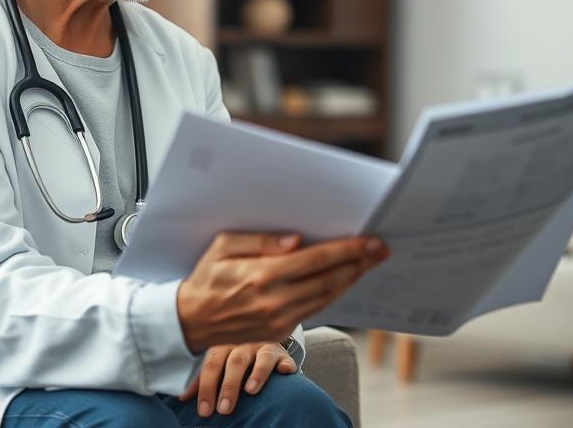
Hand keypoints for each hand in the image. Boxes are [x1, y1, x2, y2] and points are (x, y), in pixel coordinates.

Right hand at [176, 231, 388, 352]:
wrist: (190, 320)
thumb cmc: (207, 276)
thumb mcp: (224, 245)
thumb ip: (260, 241)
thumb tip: (295, 240)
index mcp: (261, 276)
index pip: (315, 260)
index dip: (346, 251)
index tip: (370, 242)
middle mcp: (274, 301)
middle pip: (329, 281)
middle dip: (359, 264)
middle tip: (381, 250)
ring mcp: (278, 320)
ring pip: (327, 298)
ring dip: (352, 280)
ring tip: (369, 264)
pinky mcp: (279, 332)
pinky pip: (315, 309)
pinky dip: (334, 294)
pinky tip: (345, 280)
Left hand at [179, 340, 296, 416]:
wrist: (261, 335)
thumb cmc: (236, 355)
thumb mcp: (218, 363)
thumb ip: (203, 378)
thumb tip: (182, 397)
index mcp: (224, 344)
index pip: (212, 363)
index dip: (207, 386)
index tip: (204, 410)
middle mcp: (243, 343)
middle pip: (235, 361)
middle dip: (229, 386)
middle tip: (224, 409)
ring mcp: (264, 346)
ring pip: (261, 356)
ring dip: (257, 373)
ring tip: (251, 391)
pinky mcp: (282, 353)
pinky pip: (285, 357)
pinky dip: (285, 365)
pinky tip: (285, 372)